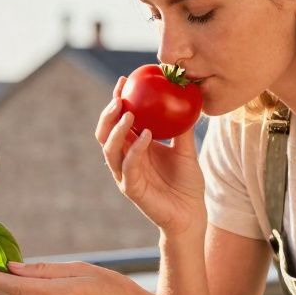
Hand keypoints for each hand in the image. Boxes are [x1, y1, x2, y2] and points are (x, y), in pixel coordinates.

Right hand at [96, 76, 207, 237]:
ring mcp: (125, 174)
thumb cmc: (187, 184)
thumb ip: (182, 128)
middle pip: (105, 133)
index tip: (125, 80)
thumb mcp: (186, 151)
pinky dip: (135, 150)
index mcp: (134, 148)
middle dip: (108, 114)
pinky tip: (146, 136)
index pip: (119, 121)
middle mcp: (125, 159)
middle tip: (119, 97)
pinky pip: (128, 166)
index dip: (117, 100)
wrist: (191, 214)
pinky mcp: (131, 189)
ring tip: (128, 113)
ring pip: (109, 149)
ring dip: (116, 130)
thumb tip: (187, 99)